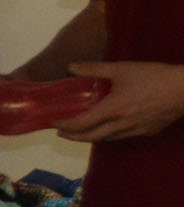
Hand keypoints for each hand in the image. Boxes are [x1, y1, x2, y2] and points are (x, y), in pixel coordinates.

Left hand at [60, 61, 183, 142]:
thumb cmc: (154, 77)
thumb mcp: (122, 69)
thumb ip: (94, 69)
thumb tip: (71, 67)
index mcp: (112, 110)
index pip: (81, 124)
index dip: (64, 125)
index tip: (52, 122)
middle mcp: (122, 125)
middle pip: (91, 137)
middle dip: (73, 136)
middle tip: (61, 131)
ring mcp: (137, 130)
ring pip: (108, 139)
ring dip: (91, 136)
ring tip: (82, 130)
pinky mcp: (149, 131)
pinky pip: (123, 137)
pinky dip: (110, 134)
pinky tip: (110, 127)